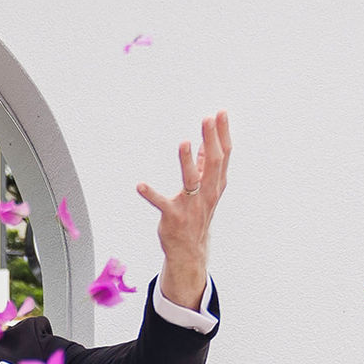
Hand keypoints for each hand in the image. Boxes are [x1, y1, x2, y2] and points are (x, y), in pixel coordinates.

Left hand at [137, 110, 232, 308]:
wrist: (190, 249)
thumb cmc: (197, 214)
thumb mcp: (206, 189)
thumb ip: (205, 167)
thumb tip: (206, 144)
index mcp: (216, 184)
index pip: (223, 155)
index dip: (222, 134)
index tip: (220, 113)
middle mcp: (207, 193)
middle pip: (213, 163)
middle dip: (211, 140)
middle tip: (207, 119)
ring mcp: (191, 205)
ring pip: (192, 181)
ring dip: (188, 161)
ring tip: (183, 143)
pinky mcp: (173, 216)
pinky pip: (162, 204)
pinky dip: (151, 195)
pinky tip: (140, 185)